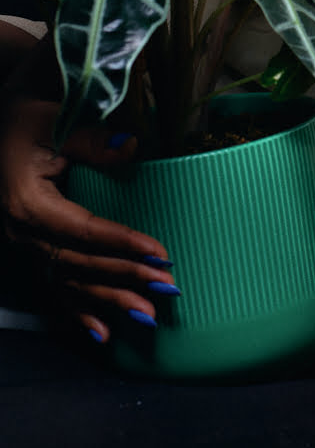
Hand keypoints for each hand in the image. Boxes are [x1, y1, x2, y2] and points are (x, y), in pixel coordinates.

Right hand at [0, 96, 175, 343]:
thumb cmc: (33, 113)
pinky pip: (54, 286)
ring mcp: (25, 243)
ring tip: (146, 317)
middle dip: (123, 278)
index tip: (159, 252)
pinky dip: (78, 313)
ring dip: (108, 301)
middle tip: (165, 288)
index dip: (121, 243)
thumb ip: (92, 141)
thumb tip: (129, 149)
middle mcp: (22, 230)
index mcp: (28, 201)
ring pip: (68, 281)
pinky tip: (103, 335)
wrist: (5, 118)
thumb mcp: (58, 117)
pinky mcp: (32, 247)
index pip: (82, 230)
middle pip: (78, 262)